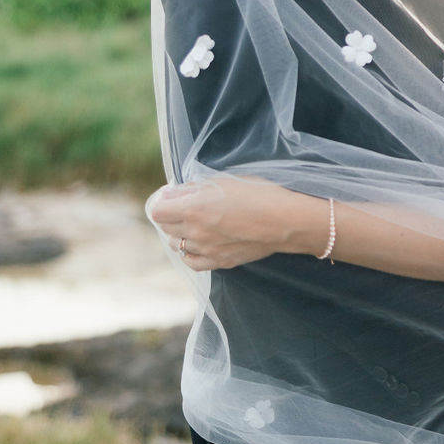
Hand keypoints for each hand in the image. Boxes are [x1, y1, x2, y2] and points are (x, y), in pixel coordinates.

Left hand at [148, 177, 305, 270]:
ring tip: (195, 224)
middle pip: (166, 228)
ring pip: (177, 245)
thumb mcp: (225, 181)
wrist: (285, 221)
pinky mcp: (219, 262)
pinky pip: (191, 262)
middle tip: (185, 206)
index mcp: (194, 208)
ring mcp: (206, 250)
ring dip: (180, 234)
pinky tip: (198, 243)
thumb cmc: (259, 194)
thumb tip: (174, 193)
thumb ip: (195, 188)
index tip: (172, 195)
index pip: (158, 210)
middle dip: (171, 215)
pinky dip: (190, 252)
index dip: (163, 200)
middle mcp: (195, 232)